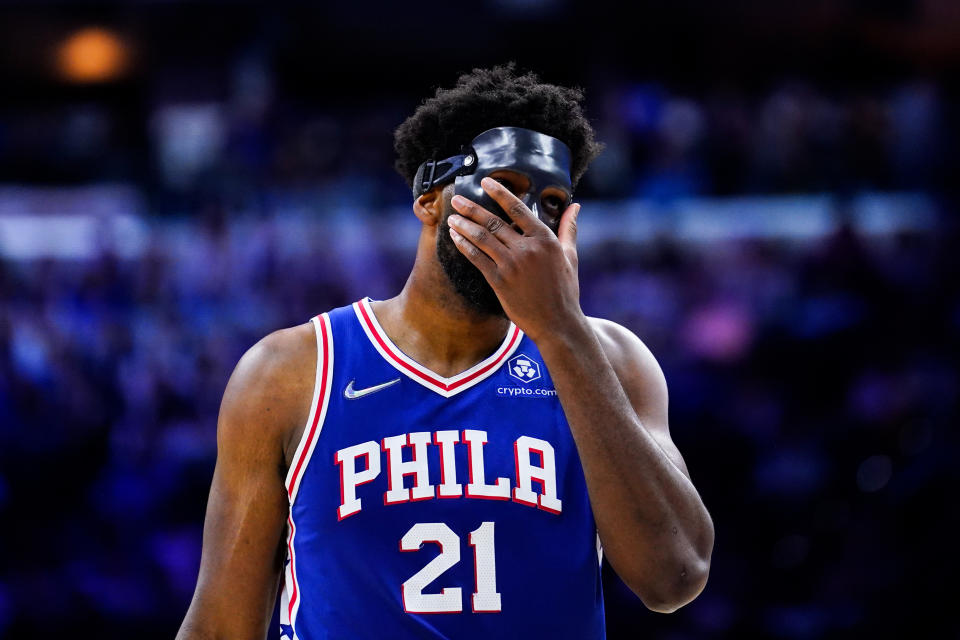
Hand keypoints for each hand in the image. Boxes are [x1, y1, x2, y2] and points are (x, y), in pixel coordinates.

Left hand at [447, 176, 585, 343]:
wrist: (557, 322)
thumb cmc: (565, 289)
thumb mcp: (570, 256)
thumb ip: (568, 228)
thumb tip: (575, 205)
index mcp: (544, 239)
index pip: (517, 208)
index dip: (499, 192)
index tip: (485, 181)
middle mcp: (527, 249)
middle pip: (493, 221)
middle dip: (472, 209)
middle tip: (457, 199)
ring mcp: (511, 265)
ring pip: (482, 238)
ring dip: (464, 225)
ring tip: (451, 217)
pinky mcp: (499, 281)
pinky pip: (477, 258)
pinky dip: (464, 246)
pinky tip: (455, 237)